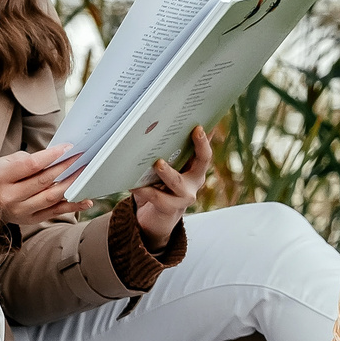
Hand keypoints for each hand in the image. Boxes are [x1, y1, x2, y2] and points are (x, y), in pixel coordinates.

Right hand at [0, 145, 85, 224]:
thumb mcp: (5, 162)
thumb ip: (28, 160)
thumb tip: (57, 158)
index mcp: (1, 177)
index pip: (31, 165)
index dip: (52, 156)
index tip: (68, 148)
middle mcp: (9, 196)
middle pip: (44, 181)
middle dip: (65, 168)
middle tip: (81, 158)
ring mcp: (19, 211)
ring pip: (51, 197)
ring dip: (71, 185)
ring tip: (85, 174)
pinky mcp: (29, 220)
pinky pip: (54, 212)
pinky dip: (72, 206)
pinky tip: (86, 200)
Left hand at [129, 126, 210, 247]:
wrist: (156, 218)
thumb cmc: (160, 186)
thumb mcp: (167, 168)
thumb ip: (169, 153)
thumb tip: (158, 126)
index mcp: (195, 168)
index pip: (204, 148)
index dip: (207, 136)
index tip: (204, 122)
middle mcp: (194, 181)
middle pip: (203, 161)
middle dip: (200, 145)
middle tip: (196, 131)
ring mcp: (184, 196)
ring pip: (178, 181)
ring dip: (168, 172)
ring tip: (158, 163)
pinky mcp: (170, 208)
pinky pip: (157, 197)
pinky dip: (143, 190)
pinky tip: (132, 184)